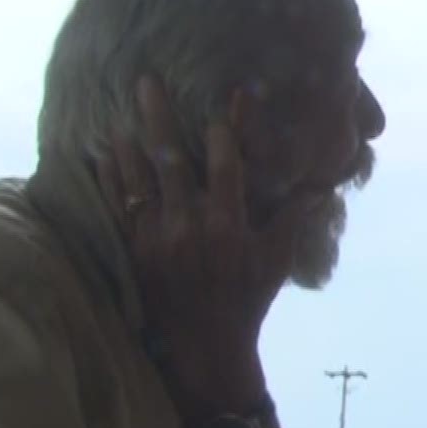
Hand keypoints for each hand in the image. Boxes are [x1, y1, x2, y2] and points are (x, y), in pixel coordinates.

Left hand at [93, 77, 314, 412]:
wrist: (203, 347)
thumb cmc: (246, 300)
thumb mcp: (276, 261)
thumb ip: (293, 219)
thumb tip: (322, 186)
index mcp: (229, 227)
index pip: (229, 166)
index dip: (230, 129)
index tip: (229, 95)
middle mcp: (191, 227)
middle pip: (173, 160)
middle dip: (160, 117)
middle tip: (146, 79)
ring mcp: (158, 238)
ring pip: (139, 178)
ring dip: (130, 140)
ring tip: (121, 108)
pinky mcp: (135, 251)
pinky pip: (119, 206)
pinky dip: (112, 178)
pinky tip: (104, 152)